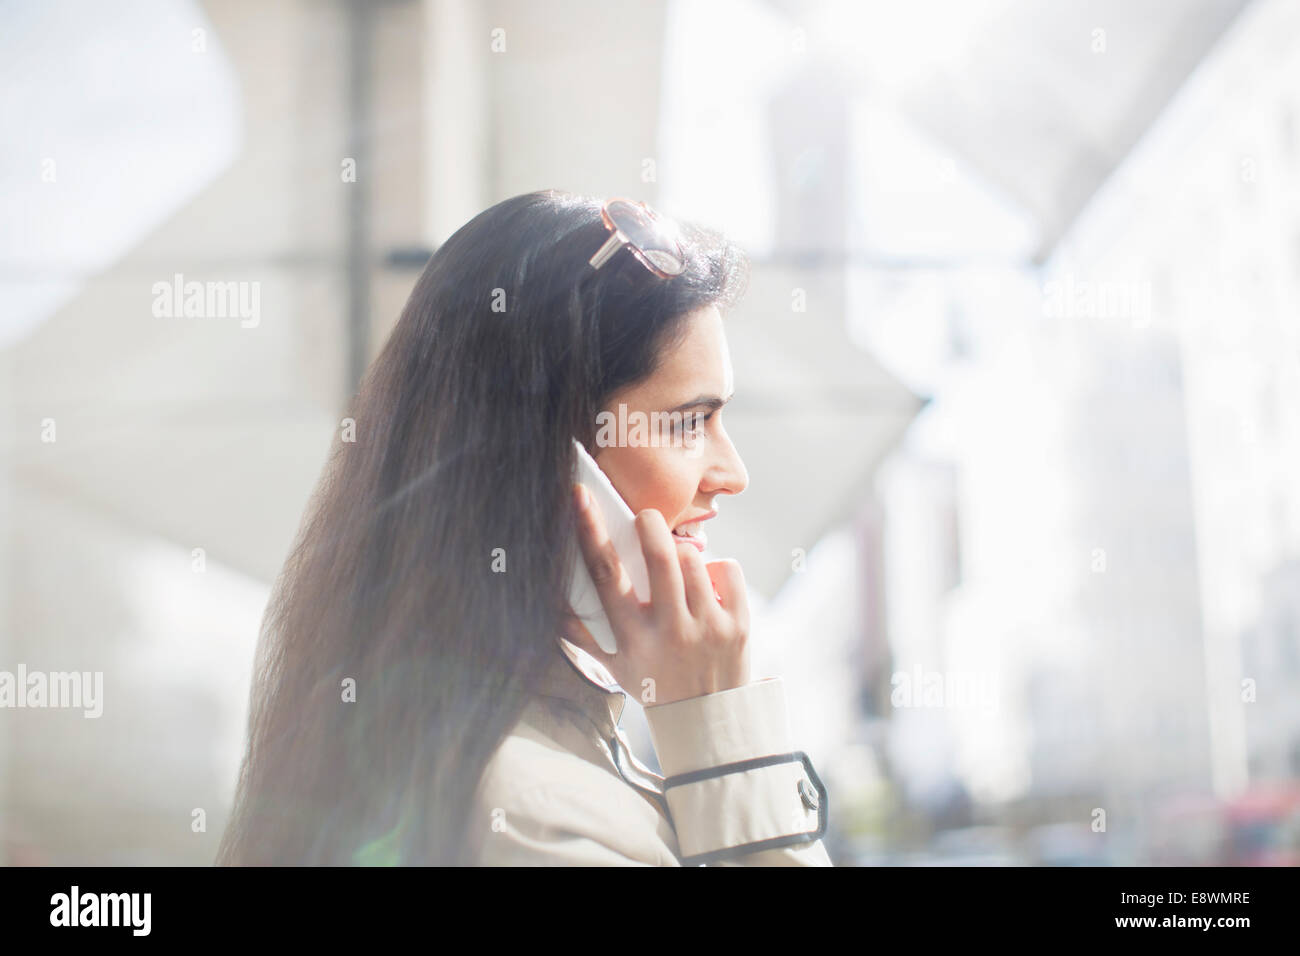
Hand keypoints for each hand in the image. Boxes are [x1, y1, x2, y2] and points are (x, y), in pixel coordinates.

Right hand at [563, 482, 751, 706]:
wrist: (707, 723)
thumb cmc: (655, 687)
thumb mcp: (614, 668)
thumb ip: (582, 635)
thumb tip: (550, 602)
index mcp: (632, 638)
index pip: (606, 576)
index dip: (590, 532)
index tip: (581, 498)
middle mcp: (669, 631)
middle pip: (660, 557)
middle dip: (650, 524)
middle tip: (645, 518)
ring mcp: (707, 627)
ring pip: (694, 559)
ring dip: (683, 552)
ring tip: (679, 567)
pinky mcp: (737, 625)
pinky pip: (727, 569)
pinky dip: (717, 567)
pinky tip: (708, 584)